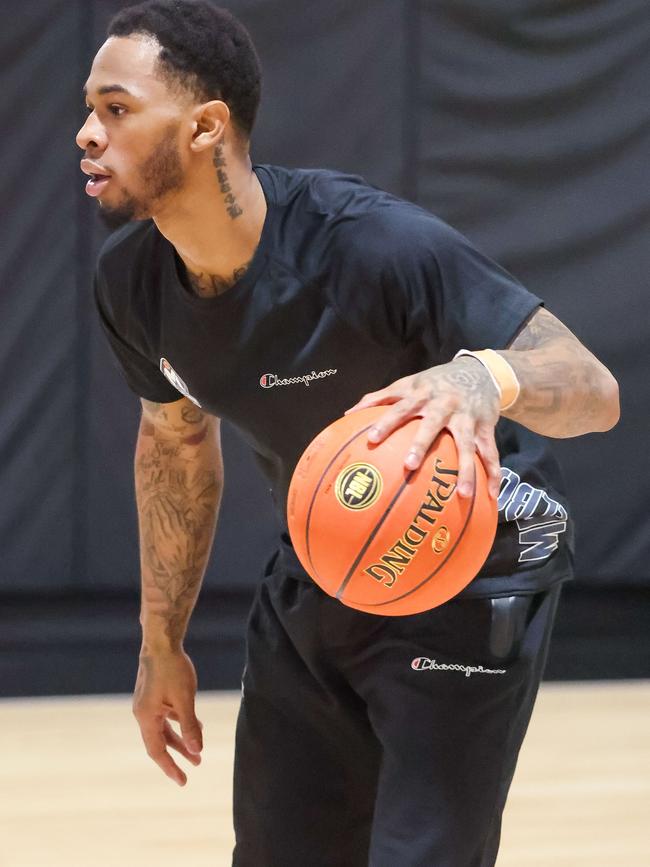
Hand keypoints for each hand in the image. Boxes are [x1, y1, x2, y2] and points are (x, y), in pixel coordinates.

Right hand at [133, 648, 202, 785]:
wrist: (162, 641)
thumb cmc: (172, 669)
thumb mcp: (184, 699)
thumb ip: (189, 726)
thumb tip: (197, 750)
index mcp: (146, 717)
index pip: (157, 751)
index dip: (170, 767)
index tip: (183, 781)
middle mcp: (144, 713)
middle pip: (160, 741)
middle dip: (178, 755)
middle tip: (193, 768)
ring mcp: (148, 703)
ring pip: (165, 728)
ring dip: (180, 739)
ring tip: (198, 752)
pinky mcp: (155, 693)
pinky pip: (167, 715)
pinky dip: (180, 722)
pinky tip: (196, 726)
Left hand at [346, 357, 500, 498]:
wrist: (480, 371)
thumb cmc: (435, 382)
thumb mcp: (409, 383)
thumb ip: (380, 397)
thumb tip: (347, 414)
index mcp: (422, 395)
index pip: (400, 408)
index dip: (386, 422)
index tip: (372, 439)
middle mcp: (445, 405)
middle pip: (432, 425)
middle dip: (421, 444)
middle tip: (409, 466)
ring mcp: (467, 417)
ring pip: (467, 445)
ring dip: (466, 470)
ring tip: (462, 494)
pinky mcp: (486, 427)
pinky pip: (490, 453)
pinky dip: (493, 474)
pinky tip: (491, 495)